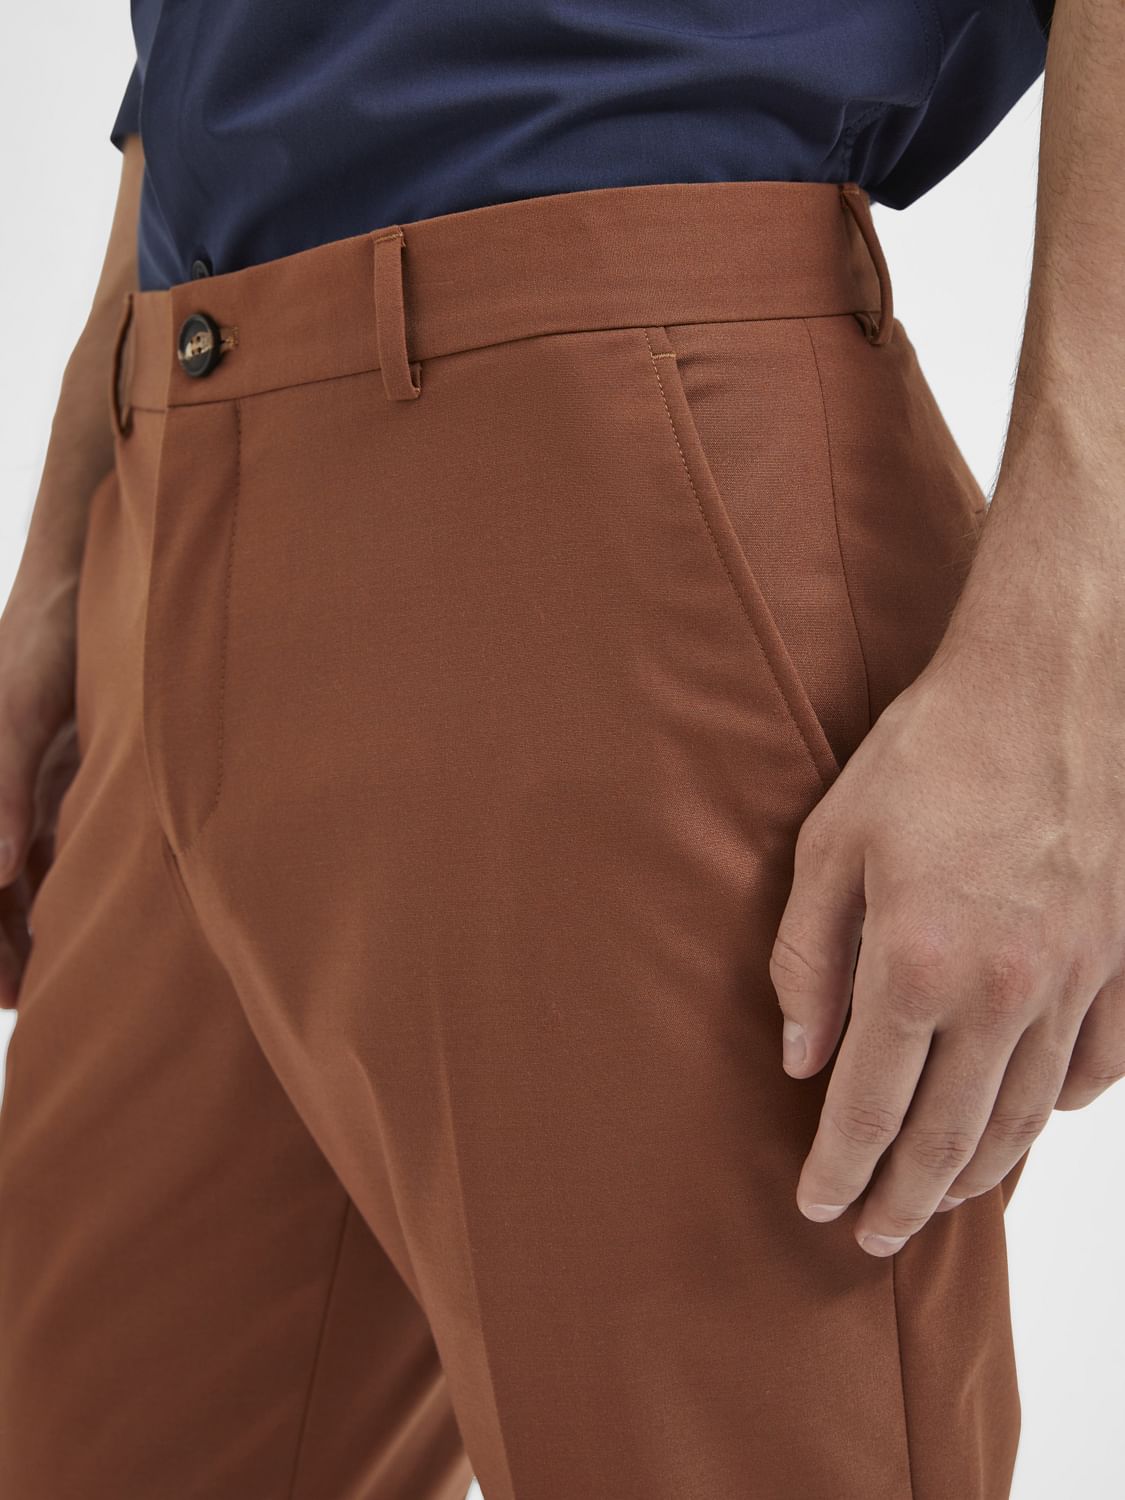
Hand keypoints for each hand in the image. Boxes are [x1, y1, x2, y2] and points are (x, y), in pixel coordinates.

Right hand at [0, 573, 81, 1006]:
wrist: (84, 585)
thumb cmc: (39, 644)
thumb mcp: (17, 716)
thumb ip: (1, 792)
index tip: (3, 995)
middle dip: (3, 947)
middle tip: (33, 1004)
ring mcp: (25, 788)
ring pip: (23, 875)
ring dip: (31, 924)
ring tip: (60, 978)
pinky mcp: (59, 775)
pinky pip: (55, 843)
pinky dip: (62, 882)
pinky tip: (81, 920)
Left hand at [771, 636, 1124, 1255]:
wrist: (1050, 686)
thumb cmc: (928, 753)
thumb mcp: (831, 844)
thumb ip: (806, 961)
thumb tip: (801, 1059)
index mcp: (914, 965)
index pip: (867, 1105)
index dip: (839, 1168)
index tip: (819, 1208)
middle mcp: (1000, 993)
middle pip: (948, 1135)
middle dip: (905, 1199)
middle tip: (874, 1237)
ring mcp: (1072, 982)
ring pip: (1023, 1116)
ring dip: (978, 1172)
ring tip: (942, 1201)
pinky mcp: (1120, 959)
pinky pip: (1096, 1066)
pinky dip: (1059, 1108)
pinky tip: (1031, 1119)